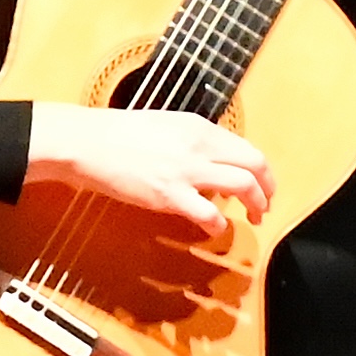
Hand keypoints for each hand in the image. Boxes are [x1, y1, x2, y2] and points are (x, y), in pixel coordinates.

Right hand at [26, 104, 272, 235]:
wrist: (88, 143)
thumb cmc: (120, 135)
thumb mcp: (167, 127)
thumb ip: (194, 143)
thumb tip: (214, 164)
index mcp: (200, 128)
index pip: (247, 149)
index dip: (261, 172)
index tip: (261, 186)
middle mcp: (200, 145)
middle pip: (255, 166)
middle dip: (267, 189)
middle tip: (265, 206)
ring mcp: (187, 170)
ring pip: (243, 187)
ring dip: (255, 205)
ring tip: (252, 218)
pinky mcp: (170, 195)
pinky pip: (210, 215)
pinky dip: (219, 226)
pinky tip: (214, 229)